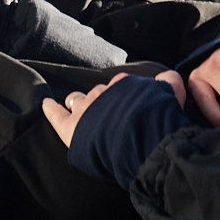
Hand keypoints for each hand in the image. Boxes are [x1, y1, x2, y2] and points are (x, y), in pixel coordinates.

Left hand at [41, 71, 182, 147]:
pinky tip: (46, 104)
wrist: (141, 140)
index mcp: (125, 85)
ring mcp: (85, 108)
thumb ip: (169, 84)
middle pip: (100, 93)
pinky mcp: (70, 128)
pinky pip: (55, 114)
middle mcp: (103, 92)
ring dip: (79, 103)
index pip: (122, 87)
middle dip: (104, 102)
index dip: (127, 98)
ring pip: (77, 100)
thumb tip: (167, 79)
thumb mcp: (173, 95)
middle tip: (111, 117)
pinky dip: (50, 108)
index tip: (132, 106)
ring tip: (81, 110)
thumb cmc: (159, 122)